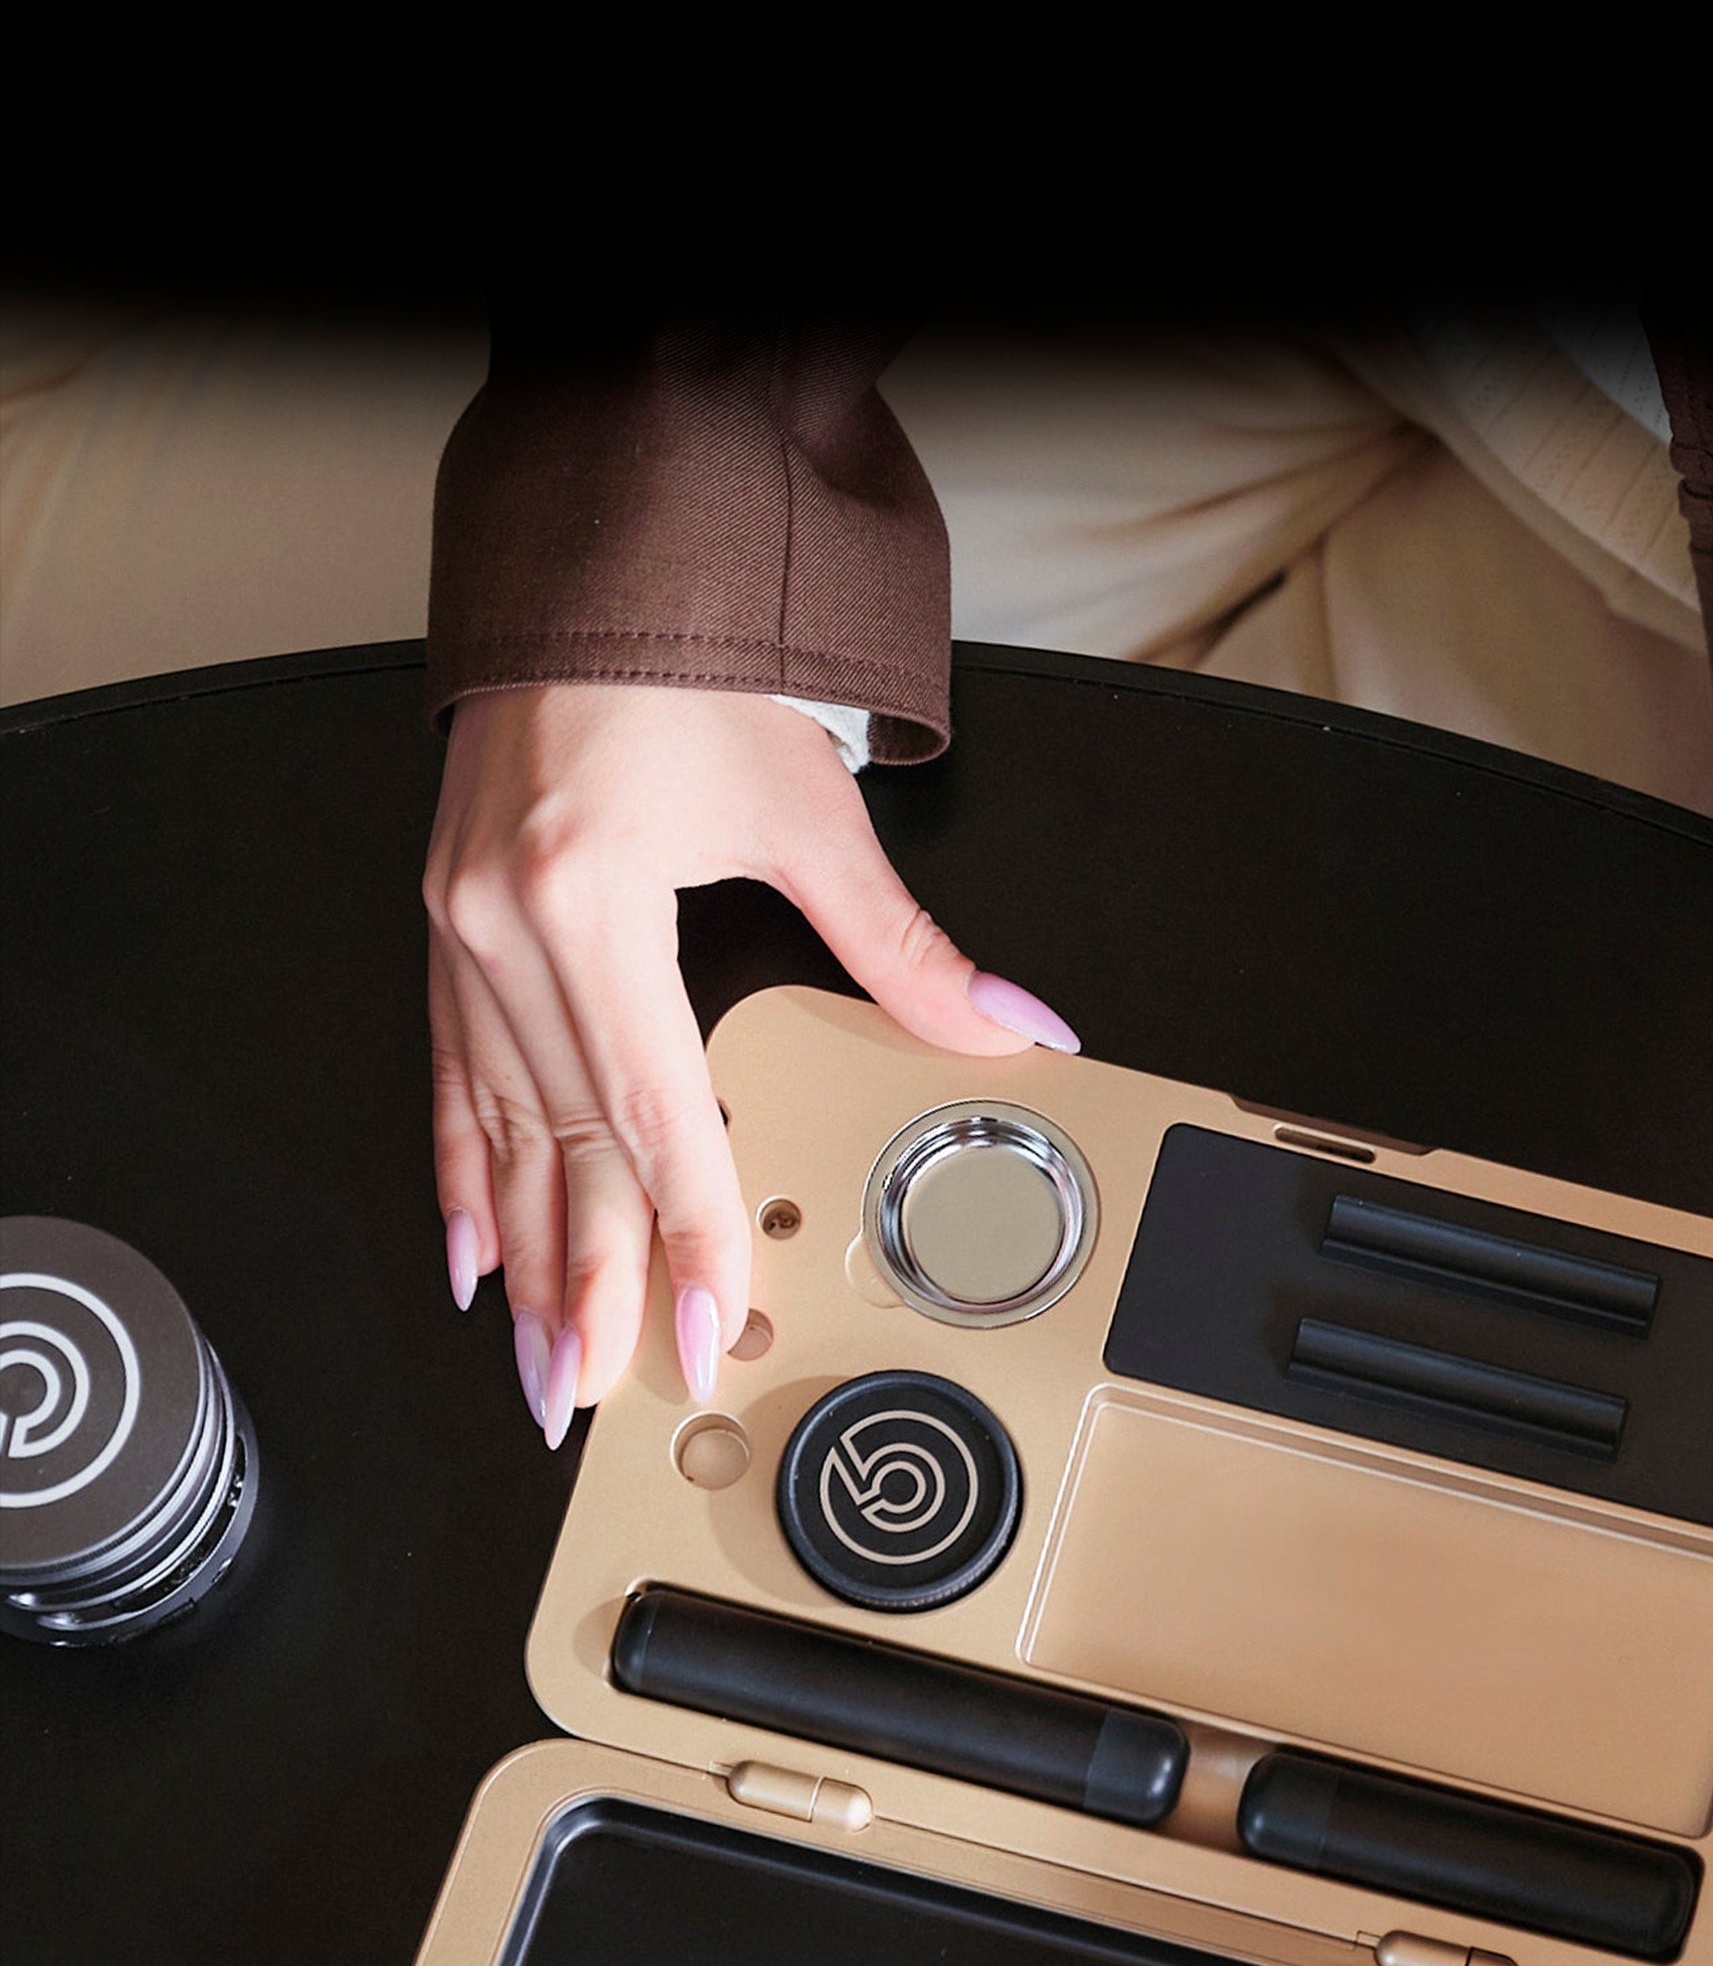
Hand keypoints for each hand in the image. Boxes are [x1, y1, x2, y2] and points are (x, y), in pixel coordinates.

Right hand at [423, 684, 1076, 1435]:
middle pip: (564, 1146)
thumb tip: (1011, 1024)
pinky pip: (450, 1079)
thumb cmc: (683, 664)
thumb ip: (904, 947)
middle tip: (599, 1393)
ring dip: (523, 1259)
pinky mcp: (447, 925)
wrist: (593, 571)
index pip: (653, 1111)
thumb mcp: (808, 810)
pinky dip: (461, 1174)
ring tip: (541, 1363)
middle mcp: (508, 924)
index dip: (682, 1235)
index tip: (697, 1324)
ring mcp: (462, 928)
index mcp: (590, 899)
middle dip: (588, 1286)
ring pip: (498, 1132)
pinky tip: (472, 1255)